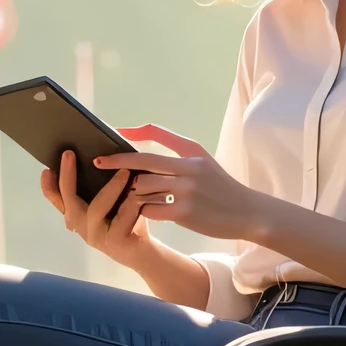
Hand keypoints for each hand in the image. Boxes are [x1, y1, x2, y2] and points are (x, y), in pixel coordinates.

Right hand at [40, 148, 158, 270]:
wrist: (142, 251)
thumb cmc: (127, 222)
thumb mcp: (110, 203)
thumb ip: (99, 188)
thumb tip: (99, 158)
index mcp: (77, 215)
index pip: (57, 200)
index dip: (48, 186)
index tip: (46, 169)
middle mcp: (81, 226)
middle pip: (69, 200)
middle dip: (68, 176)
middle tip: (69, 154)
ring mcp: (95, 235)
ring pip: (98, 207)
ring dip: (112, 188)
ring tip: (124, 172)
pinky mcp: (113, 241)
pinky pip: (122, 218)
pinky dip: (131, 204)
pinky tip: (139, 195)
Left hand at [92, 125, 256, 238]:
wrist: (248, 212)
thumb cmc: (220, 187)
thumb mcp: (203, 162)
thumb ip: (177, 153)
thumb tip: (143, 150)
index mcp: (192, 152)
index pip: (157, 133)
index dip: (133, 132)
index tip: (114, 132)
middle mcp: (188, 168)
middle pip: (142, 161)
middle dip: (116, 162)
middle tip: (97, 162)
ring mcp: (186, 191)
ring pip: (143, 187)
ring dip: (133, 192)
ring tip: (129, 196)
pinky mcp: (184, 213)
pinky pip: (150, 209)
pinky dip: (143, 210)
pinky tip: (144, 212)